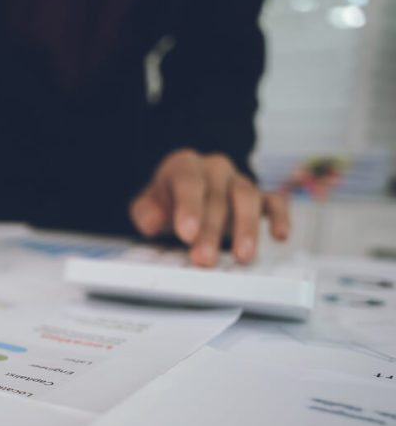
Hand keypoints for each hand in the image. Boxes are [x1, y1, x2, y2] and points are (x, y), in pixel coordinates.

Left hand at [129, 149, 289, 265]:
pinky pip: (274, 201)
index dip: (189, 207)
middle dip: (211, 231)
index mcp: (184, 166)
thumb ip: (146, 212)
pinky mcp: (258, 197)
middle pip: (217, 196)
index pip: (188, 181)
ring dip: (246, 228)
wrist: (181, 197)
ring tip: (242, 256)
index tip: (187, 234)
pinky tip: (280, 235)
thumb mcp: (145, 207)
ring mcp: (238, 181)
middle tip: (204, 259)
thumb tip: (154, 221)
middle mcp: (214, 169)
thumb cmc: (165, 203)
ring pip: (247, 197)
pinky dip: (280, 216)